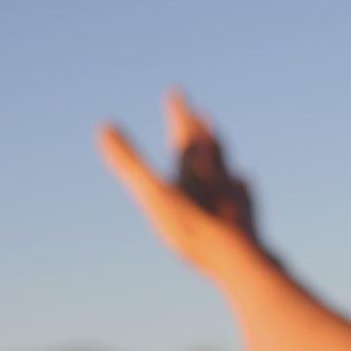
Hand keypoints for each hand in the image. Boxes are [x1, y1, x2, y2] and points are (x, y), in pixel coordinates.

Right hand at [96, 89, 268, 277]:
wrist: (238, 258)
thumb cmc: (192, 227)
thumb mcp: (153, 194)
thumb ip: (130, 162)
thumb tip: (103, 126)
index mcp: (195, 169)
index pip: (186, 133)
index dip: (179, 112)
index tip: (176, 92)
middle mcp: (218, 177)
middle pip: (210, 146)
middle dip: (201, 129)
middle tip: (200, 113)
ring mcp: (234, 197)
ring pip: (227, 167)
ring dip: (220, 154)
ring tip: (219, 145)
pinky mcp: (246, 220)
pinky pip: (244, 195)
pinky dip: (241, 185)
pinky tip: (244, 183)